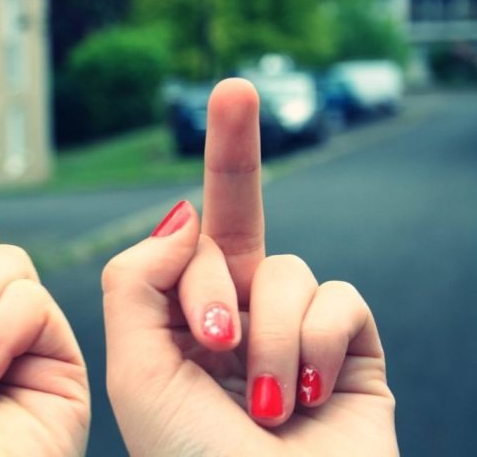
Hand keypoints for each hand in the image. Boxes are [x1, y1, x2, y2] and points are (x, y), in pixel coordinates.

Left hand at [102, 79, 396, 455]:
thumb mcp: (138, 371)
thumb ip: (139, 286)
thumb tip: (182, 217)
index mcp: (183, 316)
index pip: (188, 232)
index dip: (206, 166)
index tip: (231, 90)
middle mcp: (238, 311)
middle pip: (241, 212)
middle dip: (237, 148)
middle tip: (232, 96)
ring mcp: (294, 326)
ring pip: (286, 270)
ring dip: (270, 336)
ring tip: (261, 399)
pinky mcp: (351, 345)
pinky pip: (338, 297)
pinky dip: (318, 346)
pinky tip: (305, 394)